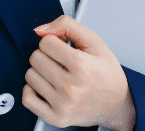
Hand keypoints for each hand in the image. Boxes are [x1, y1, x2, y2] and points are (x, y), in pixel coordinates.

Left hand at [23, 15, 136, 130]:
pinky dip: (32, 91)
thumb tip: (40, 30)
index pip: (45, 42)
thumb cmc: (106, 72)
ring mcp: (62, 104)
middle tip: (61, 61)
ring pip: (30, 76)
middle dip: (46, 55)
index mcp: (81, 65)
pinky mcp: (57, 118)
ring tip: (57, 74)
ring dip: (40, 72)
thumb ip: (67, 26)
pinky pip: (27, 99)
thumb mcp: (94, 42)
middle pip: (35, 58)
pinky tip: (45, 87)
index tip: (63, 47)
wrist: (117, 102)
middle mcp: (71, 87)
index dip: (54, 41)